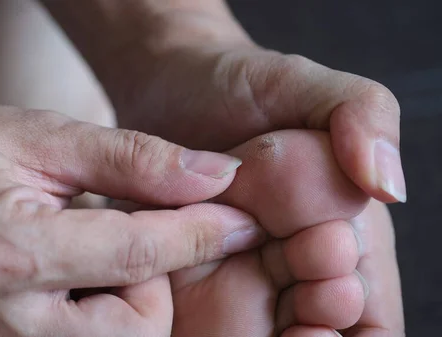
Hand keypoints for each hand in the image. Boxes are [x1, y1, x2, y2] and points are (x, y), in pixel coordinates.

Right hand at [0, 102, 264, 336]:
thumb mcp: (38, 136)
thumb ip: (131, 161)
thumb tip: (213, 177)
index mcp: (7, 252)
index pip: (138, 254)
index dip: (202, 231)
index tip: (241, 217)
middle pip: (136, 328)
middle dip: (153, 282)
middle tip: (119, 229)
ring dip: (125, 303)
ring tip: (84, 250)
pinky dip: (97, 317)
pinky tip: (72, 276)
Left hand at [97, 11, 404, 335]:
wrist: (164, 86)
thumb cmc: (238, 82)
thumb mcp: (303, 83)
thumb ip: (361, 115)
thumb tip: (388, 185)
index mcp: (338, 229)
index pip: (368, 311)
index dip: (356, 321)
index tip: (330, 296)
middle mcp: (290, 264)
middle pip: (318, 329)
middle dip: (314, 328)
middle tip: (301, 304)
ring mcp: (237, 275)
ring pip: (261, 334)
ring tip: (268, 319)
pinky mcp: (185, 275)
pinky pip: (201, 323)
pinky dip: (210, 331)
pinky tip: (203, 318)